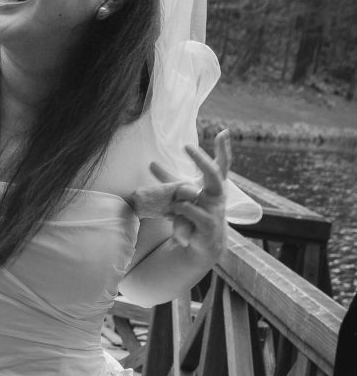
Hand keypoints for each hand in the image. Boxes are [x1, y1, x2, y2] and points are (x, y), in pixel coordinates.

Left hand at [145, 130, 230, 256]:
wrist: (204, 243)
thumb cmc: (195, 213)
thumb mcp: (182, 193)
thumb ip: (169, 179)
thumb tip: (151, 163)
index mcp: (215, 185)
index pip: (223, 164)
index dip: (224, 149)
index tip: (223, 132)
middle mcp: (218, 195)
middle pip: (214, 174)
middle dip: (201, 160)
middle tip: (187, 146)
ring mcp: (215, 209)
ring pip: (191, 193)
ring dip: (178, 195)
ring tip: (173, 203)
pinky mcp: (208, 223)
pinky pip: (187, 210)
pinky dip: (177, 209)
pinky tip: (175, 214)